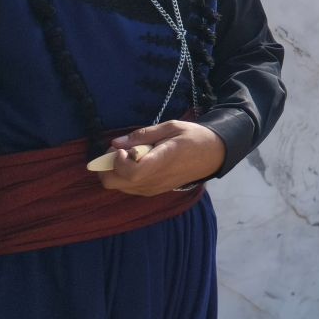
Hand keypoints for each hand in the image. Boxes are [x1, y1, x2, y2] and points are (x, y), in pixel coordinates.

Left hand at [98, 121, 222, 196]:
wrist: (212, 155)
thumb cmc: (193, 137)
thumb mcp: (171, 127)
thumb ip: (143, 135)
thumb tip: (116, 142)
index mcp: (162, 161)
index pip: (131, 172)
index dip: (118, 161)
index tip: (122, 148)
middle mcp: (154, 179)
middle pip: (113, 183)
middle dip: (107, 166)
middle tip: (119, 150)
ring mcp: (151, 188)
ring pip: (117, 186)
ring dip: (114, 171)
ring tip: (129, 155)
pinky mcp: (151, 192)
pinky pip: (127, 188)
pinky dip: (123, 176)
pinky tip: (136, 163)